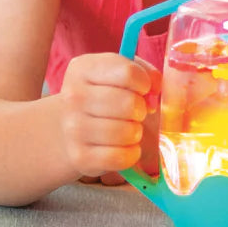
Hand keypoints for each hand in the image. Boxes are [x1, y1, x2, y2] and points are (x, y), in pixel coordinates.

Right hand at [58, 53, 159, 180]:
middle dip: (141, 110)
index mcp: (83, 69)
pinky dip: (131, 153)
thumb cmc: (106, 95)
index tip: (142, 89)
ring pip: (126, 132)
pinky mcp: (79, 156)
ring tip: (127, 128)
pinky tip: (124, 146)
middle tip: (135, 112)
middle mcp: (73, 97)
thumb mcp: (121, 73)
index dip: (144, 83)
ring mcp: (73, 128)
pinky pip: (121, 157)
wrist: (73, 127)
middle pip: (129, 103)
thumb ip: (144, 73)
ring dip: (135, 132)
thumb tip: (154, 90)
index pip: (128, 72)